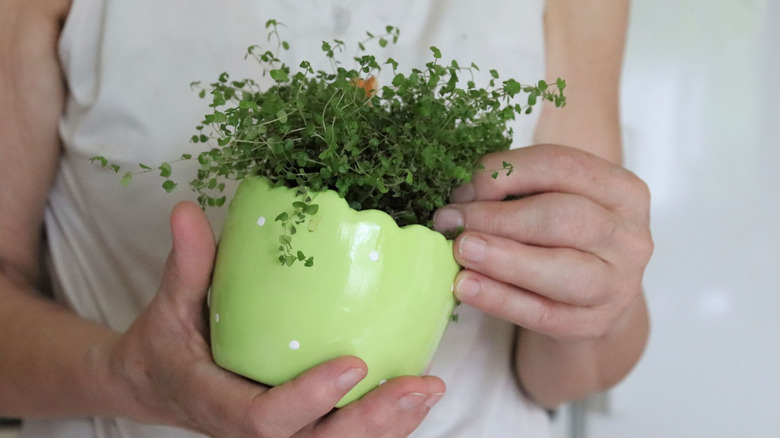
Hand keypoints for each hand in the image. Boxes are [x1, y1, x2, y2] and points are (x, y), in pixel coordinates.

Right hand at [95, 202, 443, 436]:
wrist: (159, 383)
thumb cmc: (166, 345)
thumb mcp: (169, 307)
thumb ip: (187, 266)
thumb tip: (186, 210)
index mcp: (221, 405)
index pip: (266, 418)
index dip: (310, 398)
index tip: (353, 362)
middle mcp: (255, 432)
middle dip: (371, 420)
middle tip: (416, 386)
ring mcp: (282, 436)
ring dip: (390, 426)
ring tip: (429, 389)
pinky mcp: (300, 430)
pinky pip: (344, 437)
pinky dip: (385, 424)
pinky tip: (417, 396)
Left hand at [433, 144, 652, 340]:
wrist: (591, 299)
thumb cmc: (563, 238)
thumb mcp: (550, 200)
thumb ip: (515, 190)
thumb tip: (461, 196)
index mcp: (622, 190)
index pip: (561, 166)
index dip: (505, 173)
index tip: (462, 187)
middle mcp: (629, 237)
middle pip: (562, 218)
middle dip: (498, 217)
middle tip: (451, 221)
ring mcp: (617, 284)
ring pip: (560, 269)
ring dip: (501, 258)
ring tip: (460, 250)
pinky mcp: (593, 323)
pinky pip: (542, 313)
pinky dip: (499, 298)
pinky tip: (466, 286)